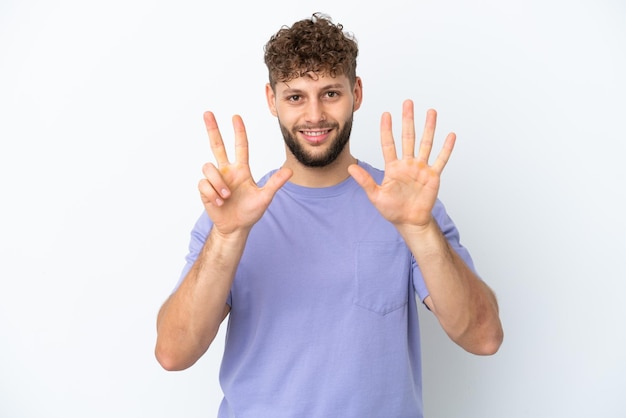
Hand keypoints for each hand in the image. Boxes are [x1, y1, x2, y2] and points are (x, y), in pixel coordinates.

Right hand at [198, 111, 291, 234]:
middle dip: (212, 129)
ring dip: (218, 183)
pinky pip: (204, 183)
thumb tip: (290, 171)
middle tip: (208, 113)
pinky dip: (212, 193)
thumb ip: (275, 183)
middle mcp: (227, 170)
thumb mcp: (265, 197)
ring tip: (226, 197)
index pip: (240, 146)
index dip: (238, 132)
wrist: (235, 228)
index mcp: (241, 170)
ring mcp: (215, 179)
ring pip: (209, 167)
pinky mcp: (205, 189)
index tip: (236, 117)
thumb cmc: (249, 212)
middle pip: (217, 145)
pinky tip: (219, 202)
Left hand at [348, 99, 454, 230]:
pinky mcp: (433, 176)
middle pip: (408, 137)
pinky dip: (446, 148)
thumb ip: (365, 181)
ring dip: (429, 128)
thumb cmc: (392, 210)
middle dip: (408, 120)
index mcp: (393, 167)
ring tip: (431, 112)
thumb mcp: (375, 196)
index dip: (387, 129)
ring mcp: (421, 168)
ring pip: (426, 143)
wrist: (409, 221)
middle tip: (408, 103)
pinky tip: (450, 135)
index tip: (386, 114)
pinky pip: (441, 160)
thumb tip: (351, 168)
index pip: (389, 143)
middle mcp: (407, 164)